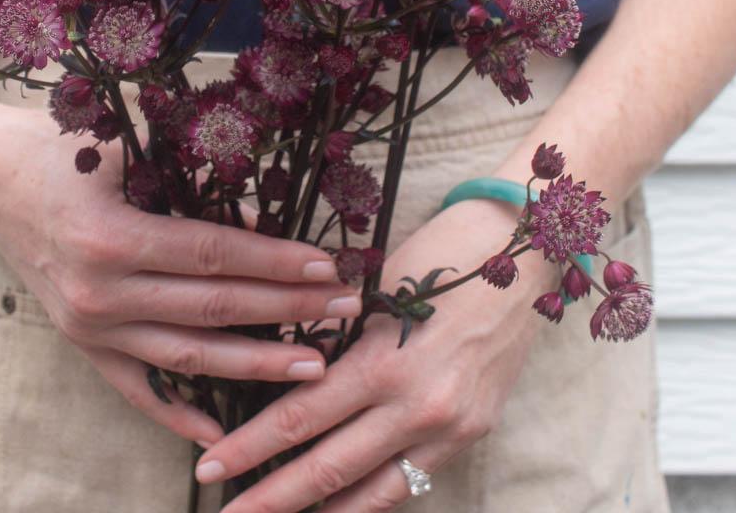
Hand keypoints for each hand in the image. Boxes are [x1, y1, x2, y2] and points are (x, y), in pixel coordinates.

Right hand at [0, 95, 360, 448]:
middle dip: (286, 311)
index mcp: (111, 237)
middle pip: (213, 309)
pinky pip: (135, 388)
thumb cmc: (59, 149)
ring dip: (254, 364)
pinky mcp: (80, 344)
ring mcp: (87, 328)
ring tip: (313, 365)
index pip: (215, 256)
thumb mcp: (126, 148)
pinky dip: (177, 412)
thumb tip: (257, 217)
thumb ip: (189, 179)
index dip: (276, 263)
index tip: (328, 268)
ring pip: (187, 357)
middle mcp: (99, 293)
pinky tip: (220, 431)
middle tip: (344, 312)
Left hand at [193, 197, 556, 510]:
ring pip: (372, 492)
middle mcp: (419, 407)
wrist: (526, 249)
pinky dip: (371, 502)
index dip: (251, 446)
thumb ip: (336, 336)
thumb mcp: (379, 288)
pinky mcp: (473, 434)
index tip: (209, 466)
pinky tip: (340, 511)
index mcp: (385, 361)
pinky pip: (412, 482)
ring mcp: (451, 428)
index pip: (302, 416)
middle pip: (329, 468)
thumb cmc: (443, 251)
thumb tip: (289, 368)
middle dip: (270, 496)